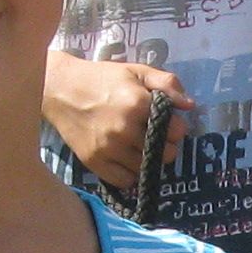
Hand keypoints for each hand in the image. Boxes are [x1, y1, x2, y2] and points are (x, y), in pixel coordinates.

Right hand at [44, 49, 191, 190]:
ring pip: (146, 169)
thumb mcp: (137, 71)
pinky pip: (124, 181)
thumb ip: (167, 84)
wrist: (61, 90)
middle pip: (165, 154)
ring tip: (139, 146)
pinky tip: (126, 159)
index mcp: (137, 104)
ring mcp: (108, 149)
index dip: (176, 127)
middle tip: (154, 135)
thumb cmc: (103, 78)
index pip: (176, 131)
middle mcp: (123, 129)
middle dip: (165, 145)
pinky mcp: (94, 162)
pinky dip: (130, 173)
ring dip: (148, 160)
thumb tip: (190, 105)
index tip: (169, 123)